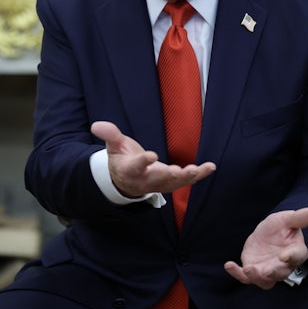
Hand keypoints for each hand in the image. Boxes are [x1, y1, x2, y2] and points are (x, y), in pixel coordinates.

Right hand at [90, 121, 215, 197]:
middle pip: (158, 179)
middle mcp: (145, 180)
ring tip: (198, 169)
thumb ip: (109, 135)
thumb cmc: (121, 160)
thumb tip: (96, 125)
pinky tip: (210, 167)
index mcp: (130, 169)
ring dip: (187, 177)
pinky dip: (199, 175)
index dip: (144, 161)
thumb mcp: (113, 146)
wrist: (125, 181)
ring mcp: (159, 183)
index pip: (136, 166)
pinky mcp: (170, 183)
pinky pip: (186, 181)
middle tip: (178, 171)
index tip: (151, 155)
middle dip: (168, 175)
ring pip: (174, 183)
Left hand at [224, 207, 307, 289]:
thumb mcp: (287, 219)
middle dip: (273, 272)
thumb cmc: (280, 227)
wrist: (266, 234)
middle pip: (281, 273)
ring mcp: (267, 270)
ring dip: (257, 277)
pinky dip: (237, 273)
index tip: (284, 256)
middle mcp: (283, 265)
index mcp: (295, 251)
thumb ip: (298, 218)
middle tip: (266, 270)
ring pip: (265, 281)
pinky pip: (245, 277)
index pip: (296, 256)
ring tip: (248, 269)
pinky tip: (229, 265)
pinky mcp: (253, 271)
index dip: (290, 257)